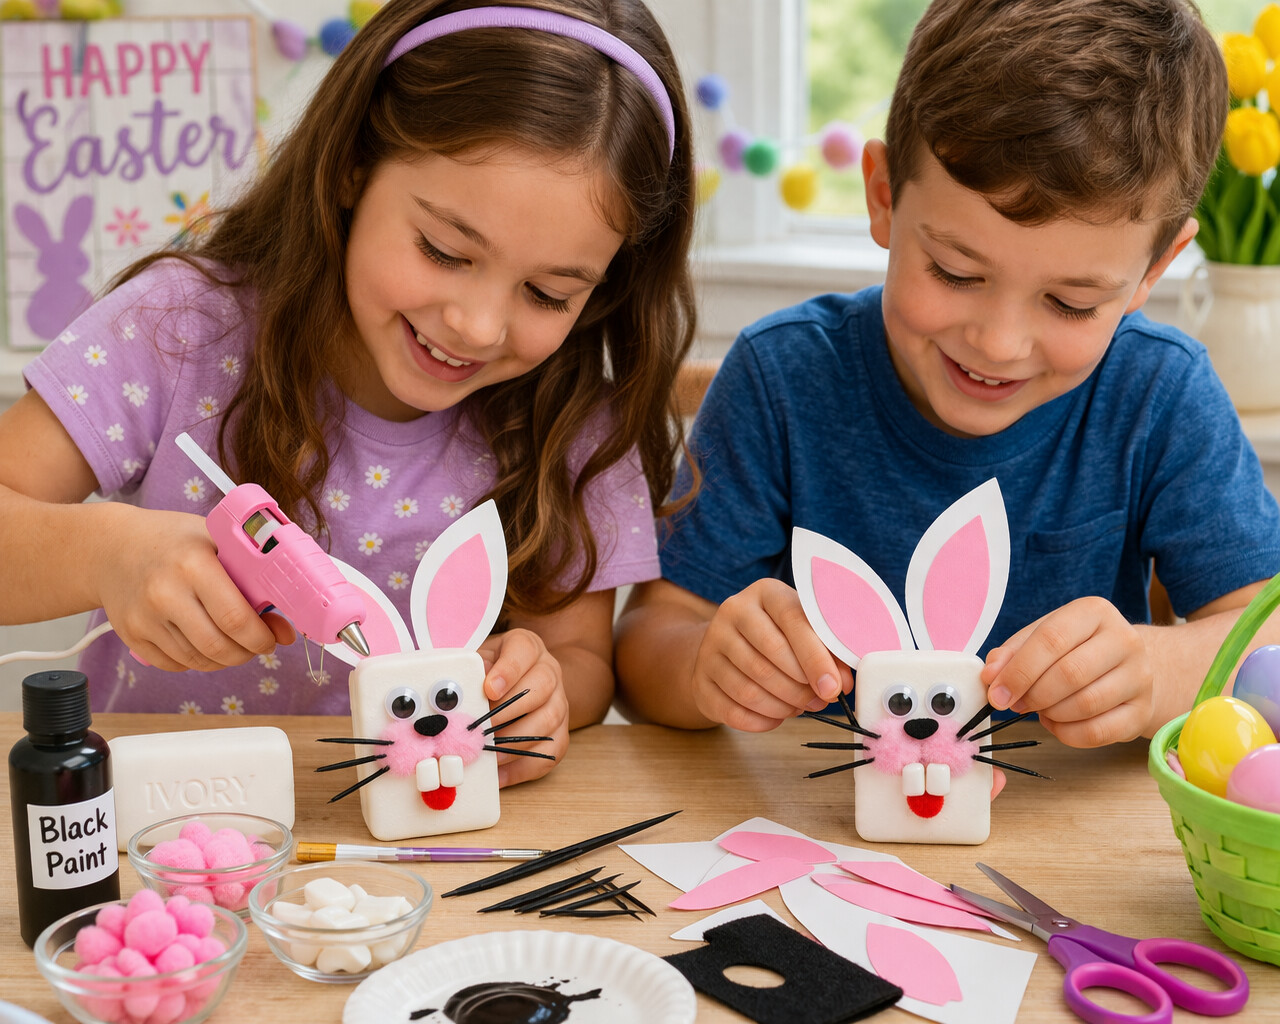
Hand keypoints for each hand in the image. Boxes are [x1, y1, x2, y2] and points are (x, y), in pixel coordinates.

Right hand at [96, 505, 292, 670]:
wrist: (112, 547)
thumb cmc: (174, 542)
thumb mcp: (218, 544)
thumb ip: (254, 582)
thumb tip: (285, 630)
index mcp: (193, 565)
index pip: (236, 618)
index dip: (261, 637)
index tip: (273, 638)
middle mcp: (164, 593)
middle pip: (218, 646)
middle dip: (247, 653)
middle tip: (257, 645)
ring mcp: (144, 617)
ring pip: (198, 660)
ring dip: (224, 659)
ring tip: (233, 643)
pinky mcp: (130, 635)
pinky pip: (174, 665)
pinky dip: (196, 661)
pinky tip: (203, 642)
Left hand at [478, 628, 568, 786]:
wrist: (520, 684)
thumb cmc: (489, 672)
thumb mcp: (477, 661)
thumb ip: (470, 671)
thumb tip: (459, 693)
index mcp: (527, 647)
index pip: (523, 651)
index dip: (507, 671)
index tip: (488, 689)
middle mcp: (549, 671)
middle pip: (541, 687)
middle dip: (509, 711)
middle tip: (481, 728)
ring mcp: (560, 702)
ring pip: (549, 721)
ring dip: (515, 741)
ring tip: (487, 752)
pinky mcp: (561, 732)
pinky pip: (551, 752)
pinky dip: (523, 767)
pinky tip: (498, 774)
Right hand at [691, 578, 851, 731]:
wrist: (729, 647)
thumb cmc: (779, 637)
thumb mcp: (805, 631)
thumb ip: (829, 651)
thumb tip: (842, 683)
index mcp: (765, 592)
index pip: (793, 620)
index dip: (816, 657)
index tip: (834, 687)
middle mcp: (732, 611)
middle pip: (770, 656)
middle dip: (801, 687)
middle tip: (820, 700)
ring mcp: (710, 645)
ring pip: (750, 687)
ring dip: (783, 706)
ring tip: (799, 707)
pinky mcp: (699, 678)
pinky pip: (732, 710)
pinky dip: (761, 721)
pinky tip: (776, 716)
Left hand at [982, 596, 1153, 746]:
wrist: (1127, 665)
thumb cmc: (1075, 649)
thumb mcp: (1041, 638)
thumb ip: (1011, 653)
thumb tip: (990, 676)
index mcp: (1094, 612)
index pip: (1051, 639)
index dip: (1019, 671)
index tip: (997, 693)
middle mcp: (1124, 640)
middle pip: (1069, 673)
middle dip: (1033, 694)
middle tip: (1015, 703)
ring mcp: (1140, 676)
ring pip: (1085, 704)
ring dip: (1050, 714)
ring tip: (1040, 709)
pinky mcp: (1142, 710)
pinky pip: (1099, 732)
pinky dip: (1067, 733)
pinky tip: (1057, 723)